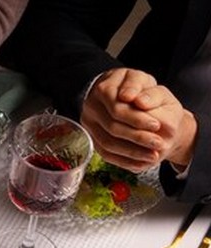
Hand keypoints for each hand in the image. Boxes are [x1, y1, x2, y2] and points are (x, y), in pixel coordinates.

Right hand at [81, 68, 195, 170]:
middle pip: (111, 127)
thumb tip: (140, 102)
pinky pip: (106, 154)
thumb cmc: (142, 92)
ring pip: (108, 143)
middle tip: (158, 143)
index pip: (117, 108)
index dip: (136, 118)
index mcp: (104, 88)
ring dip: (132, 152)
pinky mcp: (92, 138)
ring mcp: (89, 124)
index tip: (156, 125)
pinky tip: (142, 162)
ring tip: (153, 155)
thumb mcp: (149, 85)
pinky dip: (125, 160)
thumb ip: (148, 91)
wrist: (131, 100)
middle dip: (137, 137)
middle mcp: (91, 106)